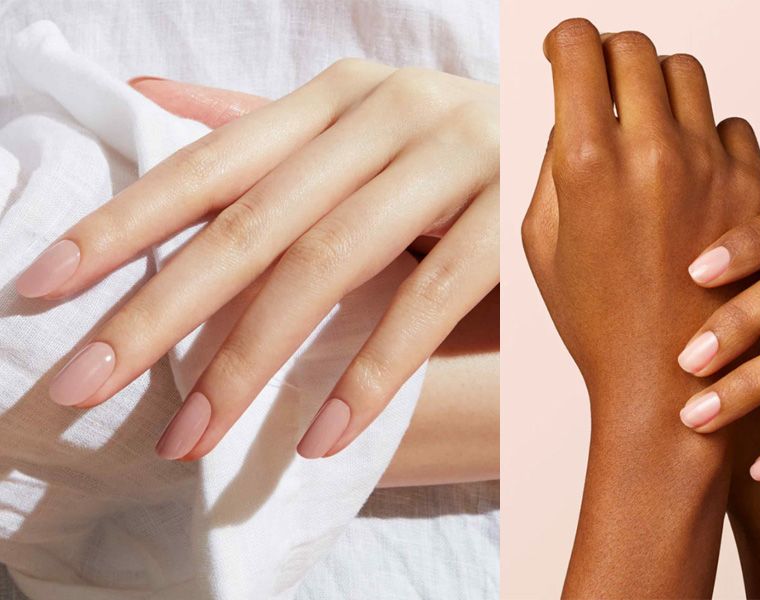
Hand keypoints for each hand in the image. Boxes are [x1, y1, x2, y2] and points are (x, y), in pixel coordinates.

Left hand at [17, 60, 498, 460]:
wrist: (580, 140)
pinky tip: (323, 433)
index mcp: (338, 95)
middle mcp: (388, 113)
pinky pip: (429, 301)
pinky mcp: (509, 216)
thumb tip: (149, 99)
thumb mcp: (357, 125)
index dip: (123, 225)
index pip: (210, 163)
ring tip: (193, 432)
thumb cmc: (452, 148)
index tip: (44, 288)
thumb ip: (259, 127)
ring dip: (253, 359)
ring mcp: (454, 159)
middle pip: (254, 223)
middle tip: (84, 382)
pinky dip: (372, 371)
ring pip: (330, 263)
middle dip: (162, 310)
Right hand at [522, 19, 759, 596]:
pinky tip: (689, 169)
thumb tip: (575, 109)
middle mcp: (653, 152)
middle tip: (602, 83)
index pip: (579, 45)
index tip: (565, 53)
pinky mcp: (755, 188)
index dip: (566, 40)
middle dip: (611, 54)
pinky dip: (705, 133)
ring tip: (646, 126)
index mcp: (587, 164)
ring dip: (659, 87)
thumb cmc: (593, 323)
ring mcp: (711, 168)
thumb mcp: (540, 243)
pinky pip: (731, 124)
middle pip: (637, 46)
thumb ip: (554, 163)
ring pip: (687, 74)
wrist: (669, 387)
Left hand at [678, 201, 759, 595]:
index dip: (756, 237)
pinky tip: (756, 469)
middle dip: (742, 315)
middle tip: (684, 362)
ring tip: (697, 420)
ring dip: (753, 383)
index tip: (691, 273)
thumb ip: (699, 315)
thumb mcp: (714, 371)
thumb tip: (634, 258)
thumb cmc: (741, 440)